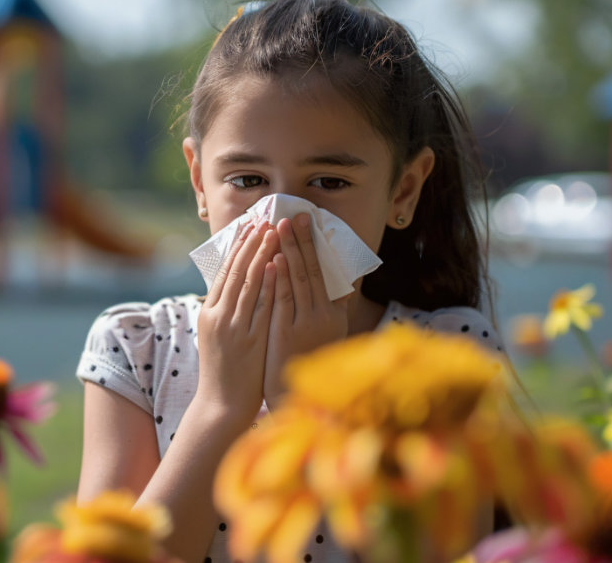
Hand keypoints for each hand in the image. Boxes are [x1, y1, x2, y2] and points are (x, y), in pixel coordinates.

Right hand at [193, 218, 278, 422]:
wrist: (220, 406)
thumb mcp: (217, 338)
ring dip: (261, 255)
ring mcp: (233, 328)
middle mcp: (218, 317)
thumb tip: (236, 288)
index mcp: (209, 314)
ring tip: (272, 232)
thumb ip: (225, 313)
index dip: (237, 248)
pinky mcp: (248, 340)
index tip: (249, 226)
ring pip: (248, 284)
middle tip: (263, 219)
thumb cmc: (224, 373)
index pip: (224, 272)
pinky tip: (276, 264)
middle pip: (235, 272)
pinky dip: (268, 283)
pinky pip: (260, 306)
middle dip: (250, 243)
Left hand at [265, 212, 349, 408]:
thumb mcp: (323, 337)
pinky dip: (280, 277)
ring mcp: (308, 323)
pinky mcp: (289, 333)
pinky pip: (285, 298)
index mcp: (335, 314)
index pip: (326, 272)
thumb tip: (338, 286)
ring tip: (281, 226)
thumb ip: (328, 311)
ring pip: (299, 279)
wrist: (293, 399)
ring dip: (290, 250)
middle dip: (304, 240)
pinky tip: (274, 258)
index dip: (317, 246)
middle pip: (314, 269)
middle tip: (296, 213)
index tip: (310, 222)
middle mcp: (326, 315)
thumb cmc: (305, 364)